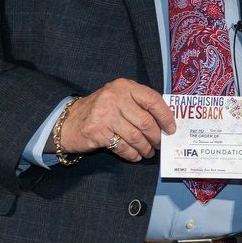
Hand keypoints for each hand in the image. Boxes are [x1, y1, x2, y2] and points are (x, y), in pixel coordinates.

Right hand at [61, 79, 175, 160]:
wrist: (70, 121)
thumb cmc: (102, 111)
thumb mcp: (120, 98)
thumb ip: (140, 104)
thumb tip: (166, 122)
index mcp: (124, 87)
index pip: (152, 100)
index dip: (165, 116)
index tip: (171, 129)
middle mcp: (114, 98)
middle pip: (146, 122)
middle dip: (156, 137)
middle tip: (160, 144)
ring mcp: (104, 115)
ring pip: (136, 137)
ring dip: (146, 148)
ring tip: (148, 151)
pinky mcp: (97, 132)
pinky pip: (123, 147)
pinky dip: (132, 154)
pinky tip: (136, 155)